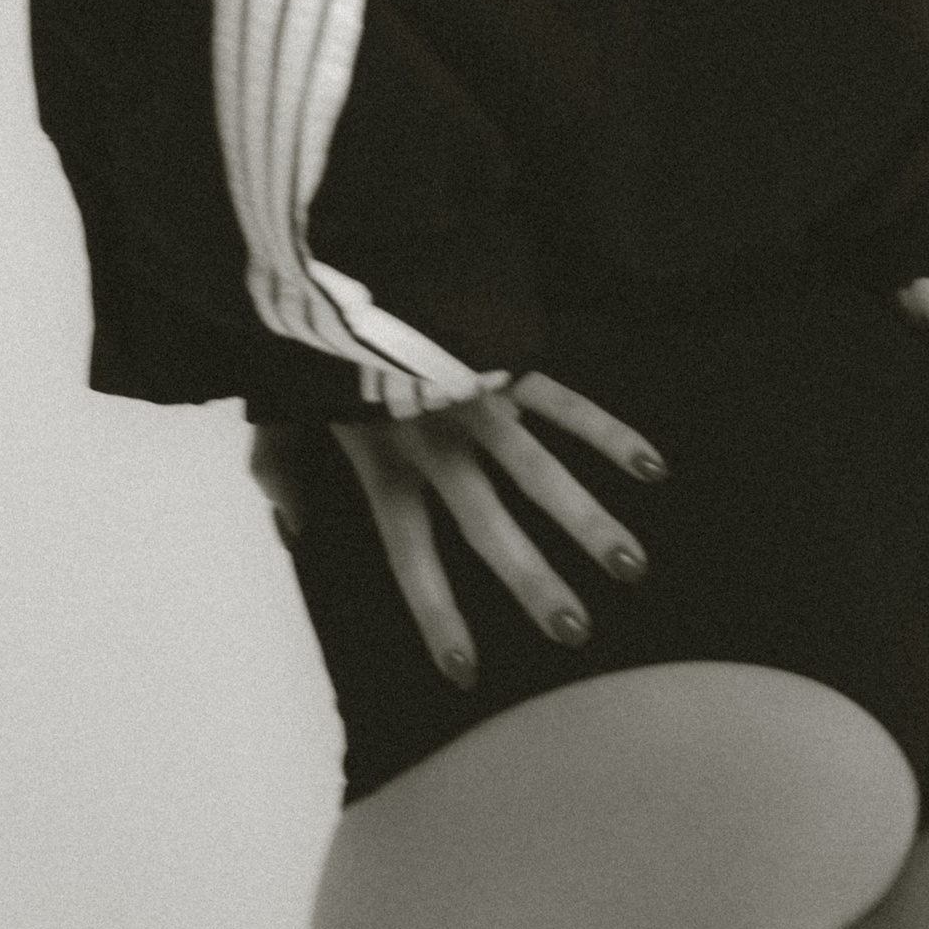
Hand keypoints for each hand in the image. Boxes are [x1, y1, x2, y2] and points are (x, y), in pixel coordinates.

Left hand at [249, 371, 666, 689]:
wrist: (341, 257)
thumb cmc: (310, 336)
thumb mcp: (279, 405)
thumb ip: (280, 469)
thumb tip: (293, 529)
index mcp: (380, 457)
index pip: (410, 551)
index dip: (436, 612)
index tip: (465, 672)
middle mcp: (435, 439)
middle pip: (488, 524)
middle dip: (532, 580)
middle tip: (574, 632)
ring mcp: (477, 397)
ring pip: (538, 470)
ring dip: (586, 520)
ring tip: (631, 566)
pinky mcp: (506, 357)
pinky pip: (564, 399)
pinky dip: (608, 431)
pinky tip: (650, 467)